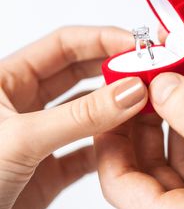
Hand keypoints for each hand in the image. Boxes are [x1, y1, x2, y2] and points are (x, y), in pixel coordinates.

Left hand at [0, 26, 147, 208]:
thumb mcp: (22, 138)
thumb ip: (80, 115)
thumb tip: (129, 92)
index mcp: (7, 80)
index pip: (63, 45)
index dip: (101, 40)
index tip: (135, 45)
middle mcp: (24, 104)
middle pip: (79, 73)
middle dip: (113, 70)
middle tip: (146, 71)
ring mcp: (39, 135)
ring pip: (86, 111)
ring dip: (114, 107)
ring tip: (143, 103)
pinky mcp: (49, 168)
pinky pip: (87, 148)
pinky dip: (108, 145)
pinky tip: (126, 143)